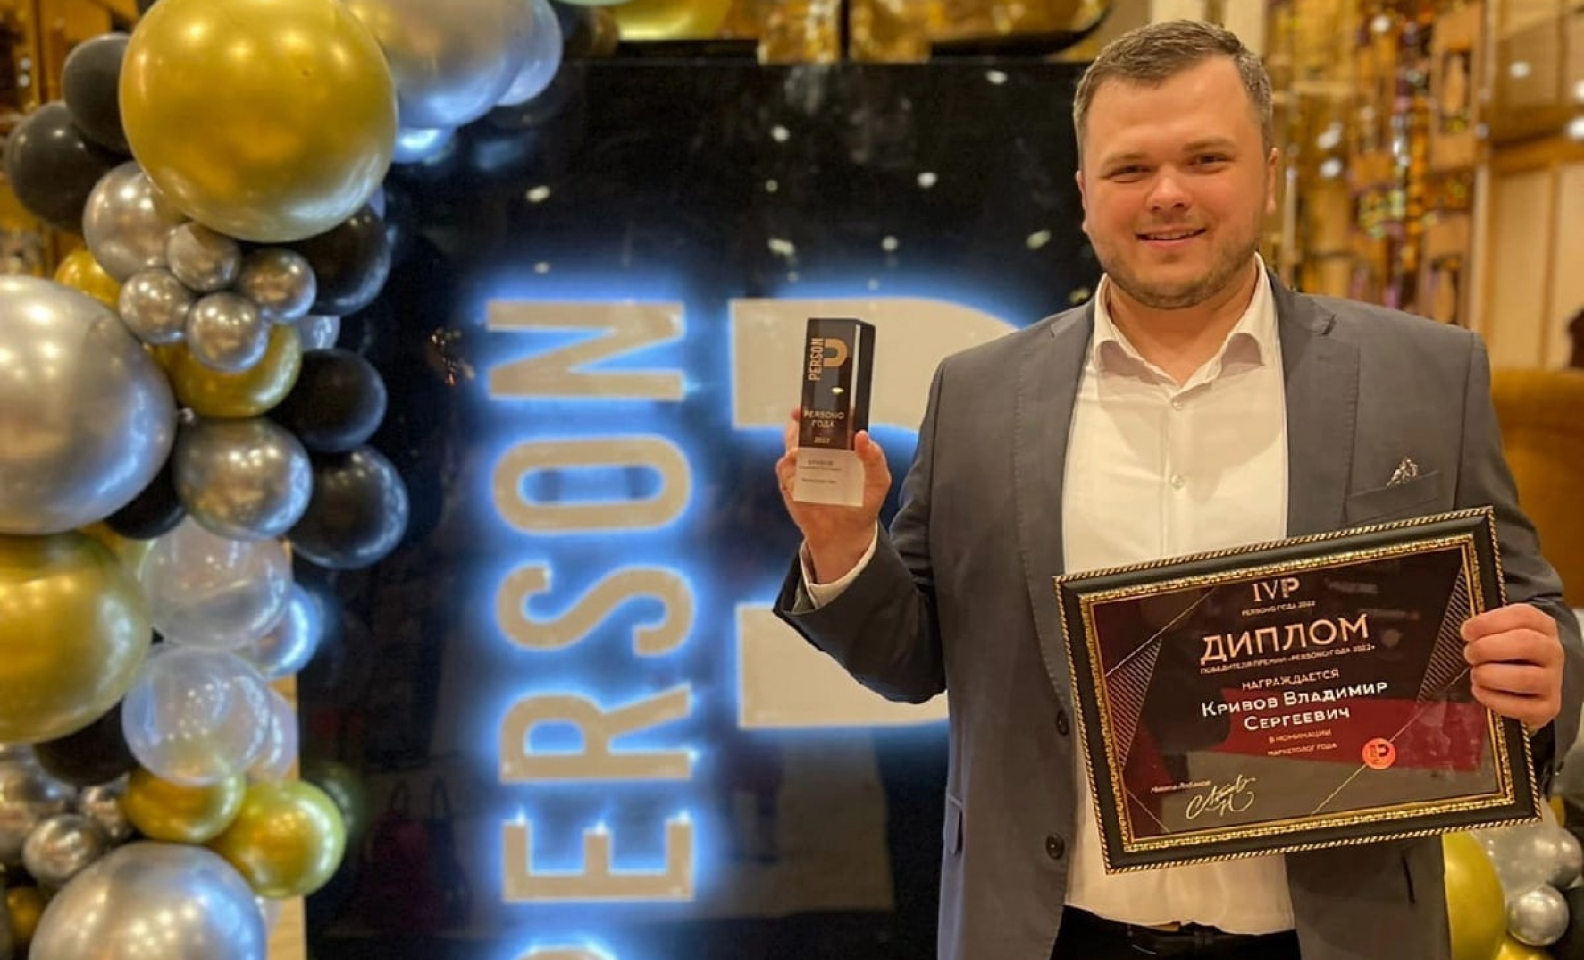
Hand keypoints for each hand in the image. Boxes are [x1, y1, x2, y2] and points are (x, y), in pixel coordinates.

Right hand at [775, 407, 891, 581]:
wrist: (845, 536)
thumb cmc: (862, 505)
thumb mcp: (877, 482)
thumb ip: (875, 459)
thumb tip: (862, 436)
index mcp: (844, 448)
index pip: (836, 422)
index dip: (833, 410)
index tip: (832, 402)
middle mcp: (822, 453)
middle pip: (809, 427)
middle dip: (803, 417)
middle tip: (801, 413)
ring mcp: (805, 467)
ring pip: (792, 443)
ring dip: (792, 440)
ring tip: (799, 447)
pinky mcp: (792, 484)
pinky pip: (784, 469)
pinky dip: (787, 466)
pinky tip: (794, 464)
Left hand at [1461, 603, 1563, 729]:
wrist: (1530, 684)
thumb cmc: (1507, 653)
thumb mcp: (1500, 632)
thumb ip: (1487, 627)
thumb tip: (1468, 632)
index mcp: (1542, 626)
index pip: (1523, 616)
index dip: (1489, 622)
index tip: (1466, 632)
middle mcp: (1552, 651)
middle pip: (1525, 643)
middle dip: (1487, 648)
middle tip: (1470, 654)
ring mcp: (1553, 681)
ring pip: (1524, 678)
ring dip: (1490, 675)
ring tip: (1476, 674)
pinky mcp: (1548, 707)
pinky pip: (1521, 707)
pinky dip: (1493, 699)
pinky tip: (1480, 691)